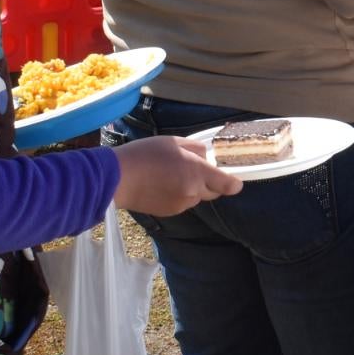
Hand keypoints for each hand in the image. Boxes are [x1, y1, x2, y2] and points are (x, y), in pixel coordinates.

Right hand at [111, 135, 241, 217]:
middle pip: (214, 192)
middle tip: (193, 168)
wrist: (118, 179)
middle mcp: (193, 192)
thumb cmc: (145, 155)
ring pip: (197, 197)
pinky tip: (162, 185)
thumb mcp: (174, 142)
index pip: (228, 185)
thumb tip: (207, 157)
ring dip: (193, 188)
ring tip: (171, 174)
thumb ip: (196, 149)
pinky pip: (183, 203)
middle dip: (210, 182)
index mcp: (197, 173)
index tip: (234, 179)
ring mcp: (182, 205)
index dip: (234, 182)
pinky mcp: (170, 213)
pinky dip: (179, 195)